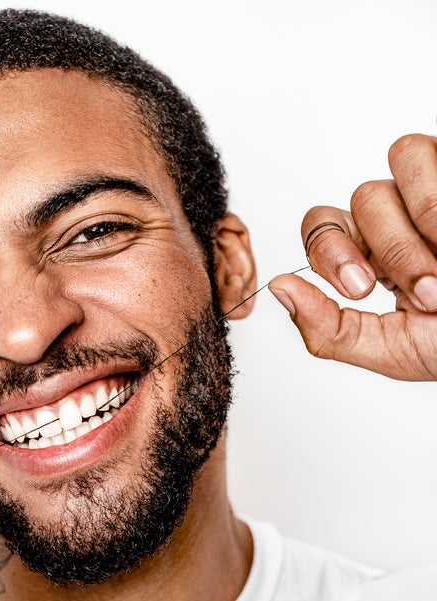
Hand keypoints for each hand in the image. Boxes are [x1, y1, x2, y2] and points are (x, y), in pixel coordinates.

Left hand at [269, 132, 436, 379]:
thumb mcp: (391, 350)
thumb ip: (328, 329)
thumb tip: (277, 288)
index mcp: (371, 254)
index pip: (321, 225)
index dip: (330, 250)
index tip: (359, 288)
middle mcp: (401, 212)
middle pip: (360, 198)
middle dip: (392, 250)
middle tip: (427, 290)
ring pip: (400, 160)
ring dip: (425, 219)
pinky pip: (436, 151)